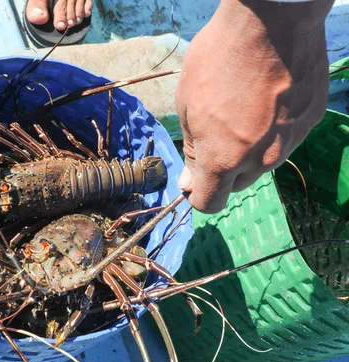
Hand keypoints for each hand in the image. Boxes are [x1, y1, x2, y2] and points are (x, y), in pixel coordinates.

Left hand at [175, 0, 332, 212]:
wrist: (271, 19)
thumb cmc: (219, 59)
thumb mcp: (189, 105)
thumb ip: (193, 150)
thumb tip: (190, 184)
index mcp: (224, 158)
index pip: (210, 202)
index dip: (198, 194)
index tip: (193, 180)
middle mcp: (261, 159)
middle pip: (236, 185)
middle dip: (222, 171)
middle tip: (213, 135)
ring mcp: (290, 142)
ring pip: (262, 165)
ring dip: (248, 152)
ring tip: (241, 112)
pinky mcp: (310, 122)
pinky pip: (285, 141)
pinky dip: (272, 132)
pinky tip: (265, 102)